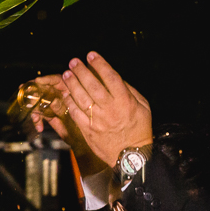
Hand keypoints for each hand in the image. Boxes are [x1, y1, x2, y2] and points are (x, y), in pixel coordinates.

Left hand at [46, 52, 152, 166]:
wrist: (130, 155)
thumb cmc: (139, 129)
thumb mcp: (143, 107)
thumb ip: (129, 91)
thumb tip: (114, 78)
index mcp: (124, 101)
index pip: (110, 77)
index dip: (100, 64)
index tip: (91, 55)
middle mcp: (110, 109)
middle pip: (92, 85)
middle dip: (81, 71)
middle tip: (73, 61)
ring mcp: (97, 120)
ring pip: (81, 98)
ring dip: (72, 84)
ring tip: (67, 74)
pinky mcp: (88, 130)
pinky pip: (76, 113)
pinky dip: (70, 102)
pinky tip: (66, 93)